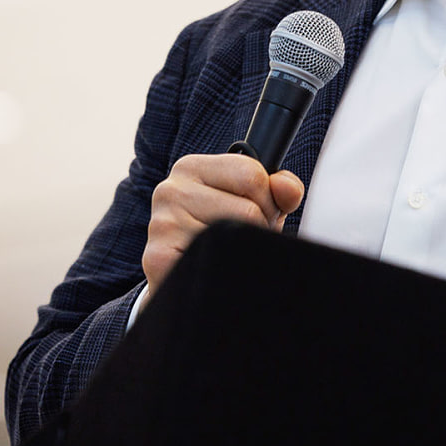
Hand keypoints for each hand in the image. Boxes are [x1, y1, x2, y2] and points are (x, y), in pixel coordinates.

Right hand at [142, 153, 304, 297]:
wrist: (185, 278)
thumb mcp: (254, 202)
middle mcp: (171, 190)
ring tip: (228, 252)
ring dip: (244, 250)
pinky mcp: (158, 257)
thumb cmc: (220, 232)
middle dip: (259, 226)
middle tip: (242, 238)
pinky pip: (215, 261)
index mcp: (192, 167)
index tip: (258, 211)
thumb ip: (280, 188)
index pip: (252, 174)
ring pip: (235, 236)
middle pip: (249, 207)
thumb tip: (287, 189)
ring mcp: (162, 224)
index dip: (268, 199)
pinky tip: (215, 266)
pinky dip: (227, 268)